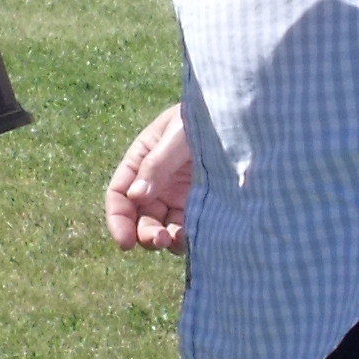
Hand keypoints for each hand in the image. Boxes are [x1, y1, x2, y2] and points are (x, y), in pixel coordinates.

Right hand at [104, 102, 191, 250]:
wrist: (240, 118)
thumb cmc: (205, 117)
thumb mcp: (178, 134)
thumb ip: (157, 163)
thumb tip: (135, 196)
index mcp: (140, 161)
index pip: (119, 194)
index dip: (117, 220)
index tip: (125, 242)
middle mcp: (154, 182)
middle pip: (139, 217)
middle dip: (144, 233)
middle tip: (159, 240)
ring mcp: (177, 195)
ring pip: (161, 227)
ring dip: (163, 239)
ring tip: (176, 240)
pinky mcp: (199, 205)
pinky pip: (185, 228)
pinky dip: (184, 239)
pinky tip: (192, 238)